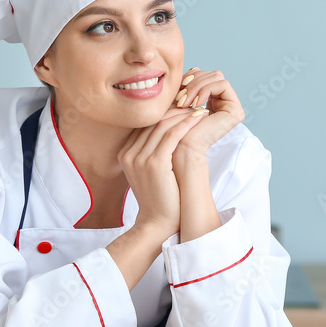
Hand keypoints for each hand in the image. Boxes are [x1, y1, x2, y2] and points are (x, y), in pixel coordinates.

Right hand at [117, 108, 206, 237]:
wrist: (157, 223)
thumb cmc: (160, 199)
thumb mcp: (150, 172)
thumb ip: (152, 153)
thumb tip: (167, 135)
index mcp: (125, 153)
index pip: (146, 124)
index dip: (166, 112)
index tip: (183, 107)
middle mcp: (128, 153)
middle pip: (153, 121)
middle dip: (175, 109)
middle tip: (194, 102)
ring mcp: (139, 158)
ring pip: (163, 125)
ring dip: (184, 114)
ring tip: (200, 108)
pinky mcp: (154, 163)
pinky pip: (172, 135)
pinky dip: (186, 123)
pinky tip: (199, 118)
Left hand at [171, 67, 244, 165]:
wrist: (179, 149)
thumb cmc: (174, 127)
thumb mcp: (180, 99)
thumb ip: (188, 84)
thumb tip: (194, 67)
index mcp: (213, 100)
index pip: (205, 75)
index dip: (190, 77)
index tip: (176, 89)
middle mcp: (225, 103)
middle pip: (212, 74)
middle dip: (193, 81)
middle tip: (180, 97)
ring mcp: (232, 107)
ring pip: (217, 77)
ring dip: (197, 86)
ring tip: (184, 102)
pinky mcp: (236, 111)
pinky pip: (223, 84)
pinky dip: (206, 90)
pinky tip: (195, 104)